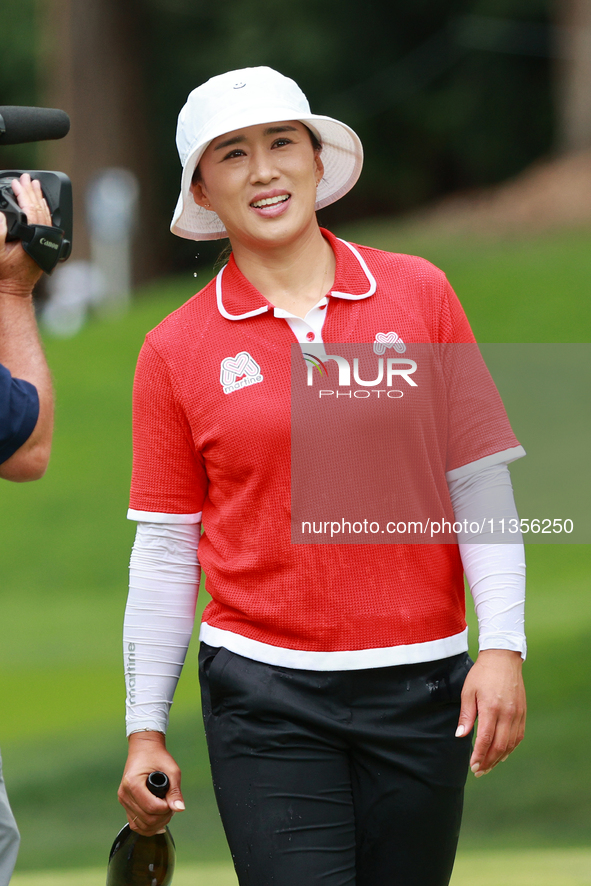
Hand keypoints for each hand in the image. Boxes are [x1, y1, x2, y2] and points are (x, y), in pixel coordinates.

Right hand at [0, 174, 51, 294]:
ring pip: (46, 216)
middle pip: (40, 210)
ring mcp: (46, 243)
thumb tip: (0, 214)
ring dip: (39, 199)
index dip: (23, 194)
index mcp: (32, 238)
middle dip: (32, 192)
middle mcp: (43, 239)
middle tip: (27, 178)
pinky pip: (48, 224)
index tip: (17, 183)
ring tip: (35, 185)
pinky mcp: (46, 246)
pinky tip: (41, 203)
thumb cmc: (5, 273)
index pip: (30, 209)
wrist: (14, 289)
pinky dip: (44, 211)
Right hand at [117, 732, 184, 835]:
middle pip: (146, 819)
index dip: (166, 808)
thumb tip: (179, 808)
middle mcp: (125, 794)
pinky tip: (158, 819)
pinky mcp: (125, 804)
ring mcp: (123, 800)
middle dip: (163, 817)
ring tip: (165, 811)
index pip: (151, 807)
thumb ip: (175, 791)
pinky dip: (147, 826)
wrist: (144, 749)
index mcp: (133, 783)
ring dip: (156, 823)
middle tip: (171, 806)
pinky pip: (135, 823)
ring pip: (140, 825)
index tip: (171, 800)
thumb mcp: (171, 770)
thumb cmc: (156, 756)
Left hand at [455, 649, 525, 776]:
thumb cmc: (482, 674)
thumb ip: (466, 715)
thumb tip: (460, 736)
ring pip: (510, 744)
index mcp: (491, 708)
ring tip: (488, 766)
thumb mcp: (468, 691)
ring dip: (499, 758)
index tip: (473, 765)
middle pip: (499, 746)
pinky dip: (510, 748)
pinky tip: (502, 754)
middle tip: (478, 771)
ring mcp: (517, 714)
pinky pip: (518, 736)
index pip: (486, 739)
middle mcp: (507, 714)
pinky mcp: (522, 713)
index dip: (479, 755)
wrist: (503, 658)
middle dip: (488, 761)